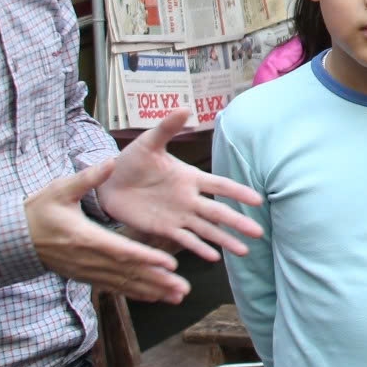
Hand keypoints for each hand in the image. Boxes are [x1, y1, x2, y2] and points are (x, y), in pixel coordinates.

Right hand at [27, 160, 188, 302]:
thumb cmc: (39, 211)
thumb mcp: (60, 190)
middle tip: (183, 287)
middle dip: (157, 281)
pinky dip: (136, 293)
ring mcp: (88, 272)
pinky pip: (115, 288)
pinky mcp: (87, 277)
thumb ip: (87, 179)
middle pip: (128, 273)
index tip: (169, 263)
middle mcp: (89, 260)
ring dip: (152, 291)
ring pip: (125, 284)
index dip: (146, 259)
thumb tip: (110, 162)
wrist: (16, 239)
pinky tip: (156, 297)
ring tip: (178, 295)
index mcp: (85, 238)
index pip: (121, 251)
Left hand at [97, 109, 263, 260]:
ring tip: (244, 252)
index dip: (238, 192)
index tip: (257, 200)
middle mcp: (189, 199)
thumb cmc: (131, 160)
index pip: (220, 185)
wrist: (107, 183)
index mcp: (189, 178)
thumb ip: (167, 128)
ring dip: (225, 240)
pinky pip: (184, 240)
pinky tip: (214, 258)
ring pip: (207, 230)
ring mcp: (178, 216)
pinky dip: (199, 249)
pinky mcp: (163, 229)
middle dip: (238, 222)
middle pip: (219, 212)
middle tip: (259, 233)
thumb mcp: (148, 142)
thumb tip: (184, 108)